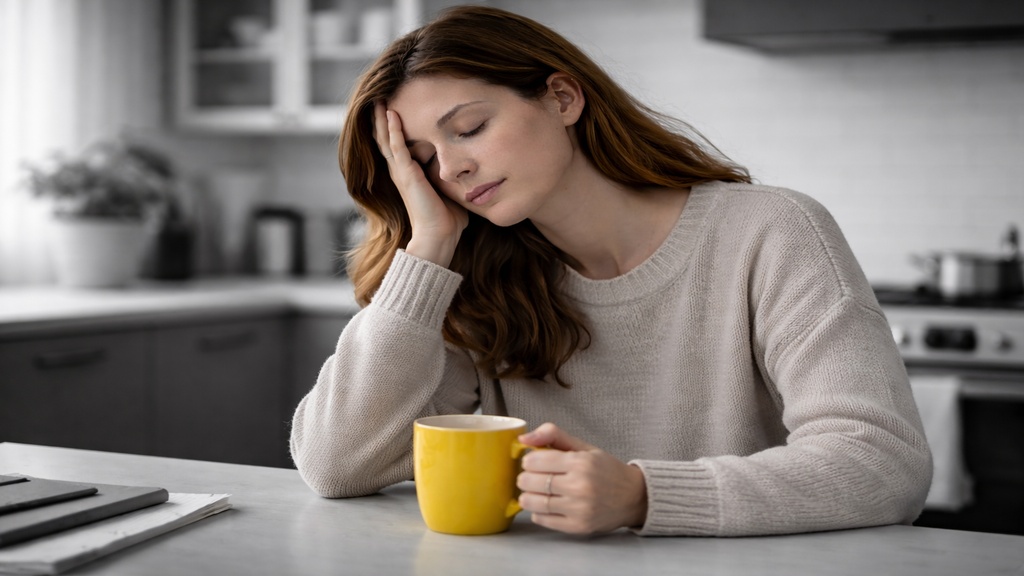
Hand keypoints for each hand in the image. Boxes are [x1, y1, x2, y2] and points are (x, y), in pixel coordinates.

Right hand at [373, 102, 467, 266]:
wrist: (439, 236)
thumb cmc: (447, 219)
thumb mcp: (448, 191)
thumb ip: (450, 178)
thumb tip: (467, 172)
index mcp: (407, 175)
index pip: (395, 146)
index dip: (391, 128)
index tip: (391, 108)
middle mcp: (400, 171)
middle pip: (384, 139)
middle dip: (381, 118)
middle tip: (378, 97)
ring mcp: (401, 172)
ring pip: (385, 139)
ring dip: (382, 118)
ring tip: (378, 99)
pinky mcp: (406, 174)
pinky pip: (396, 147)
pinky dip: (392, 129)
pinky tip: (391, 113)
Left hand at [516, 423, 647, 534]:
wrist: (633, 497)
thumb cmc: (606, 470)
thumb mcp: (583, 447)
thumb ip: (553, 435)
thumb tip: (524, 438)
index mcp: (580, 463)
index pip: (534, 461)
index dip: (528, 461)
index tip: (532, 462)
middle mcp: (580, 486)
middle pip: (530, 482)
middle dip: (525, 478)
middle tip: (531, 477)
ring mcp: (579, 509)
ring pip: (533, 502)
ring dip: (527, 496)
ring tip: (534, 491)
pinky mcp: (578, 526)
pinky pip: (542, 520)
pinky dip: (537, 512)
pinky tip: (545, 505)